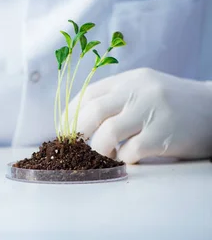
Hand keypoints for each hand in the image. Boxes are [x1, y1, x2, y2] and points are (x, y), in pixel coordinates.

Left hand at [70, 68, 211, 163]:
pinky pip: (130, 151)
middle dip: (78, 134)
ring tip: (104, 156)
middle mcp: (138, 92)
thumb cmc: (176, 104)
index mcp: (130, 79)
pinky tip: (128, 160)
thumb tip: (80, 122)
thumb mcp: (145, 90)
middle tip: (77, 148)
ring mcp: (152, 112)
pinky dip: (123, 159)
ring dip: (99, 150)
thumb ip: (117, 99)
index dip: (70, 115)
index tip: (64, 131)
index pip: (88, 95)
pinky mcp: (164, 135)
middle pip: (92, 113)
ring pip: (107, 134)